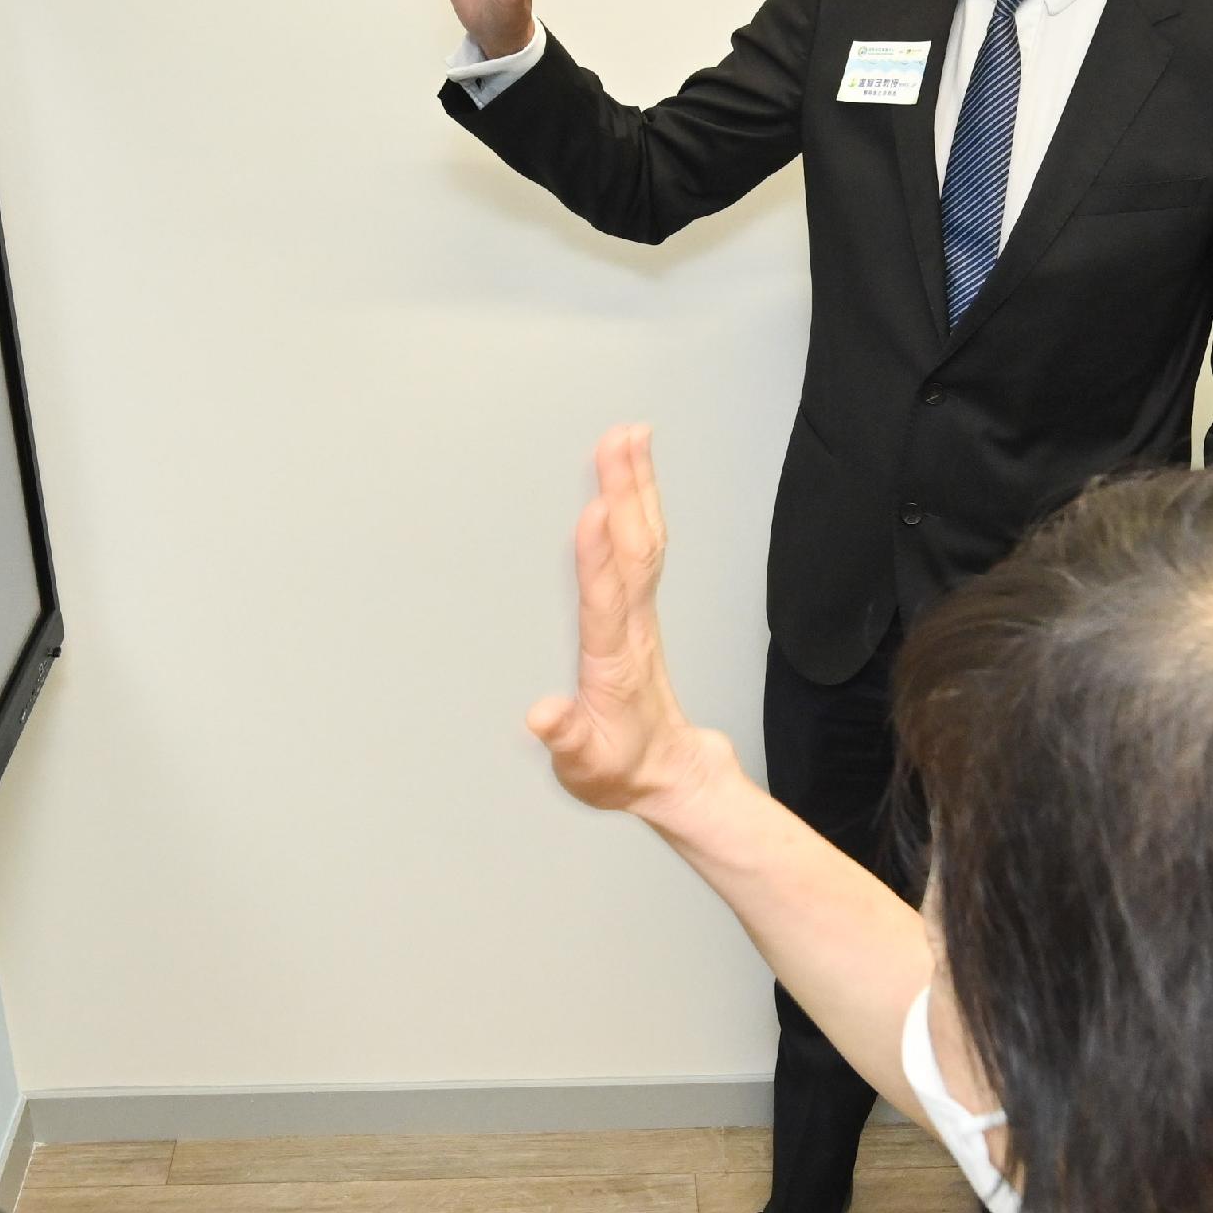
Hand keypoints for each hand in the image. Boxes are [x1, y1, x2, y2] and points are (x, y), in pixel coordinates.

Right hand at [526, 424, 729, 817]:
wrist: (669, 774)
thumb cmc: (622, 767)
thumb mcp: (586, 768)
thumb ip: (568, 740)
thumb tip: (544, 715)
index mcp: (614, 661)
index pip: (607, 601)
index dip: (598, 558)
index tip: (593, 511)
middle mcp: (634, 628)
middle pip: (634, 550)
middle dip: (625, 492)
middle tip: (618, 440)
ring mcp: (642, 615)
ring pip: (644, 539)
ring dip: (637, 486)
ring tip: (630, 437)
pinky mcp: (642, 610)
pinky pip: (644, 546)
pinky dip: (639, 506)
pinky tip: (632, 479)